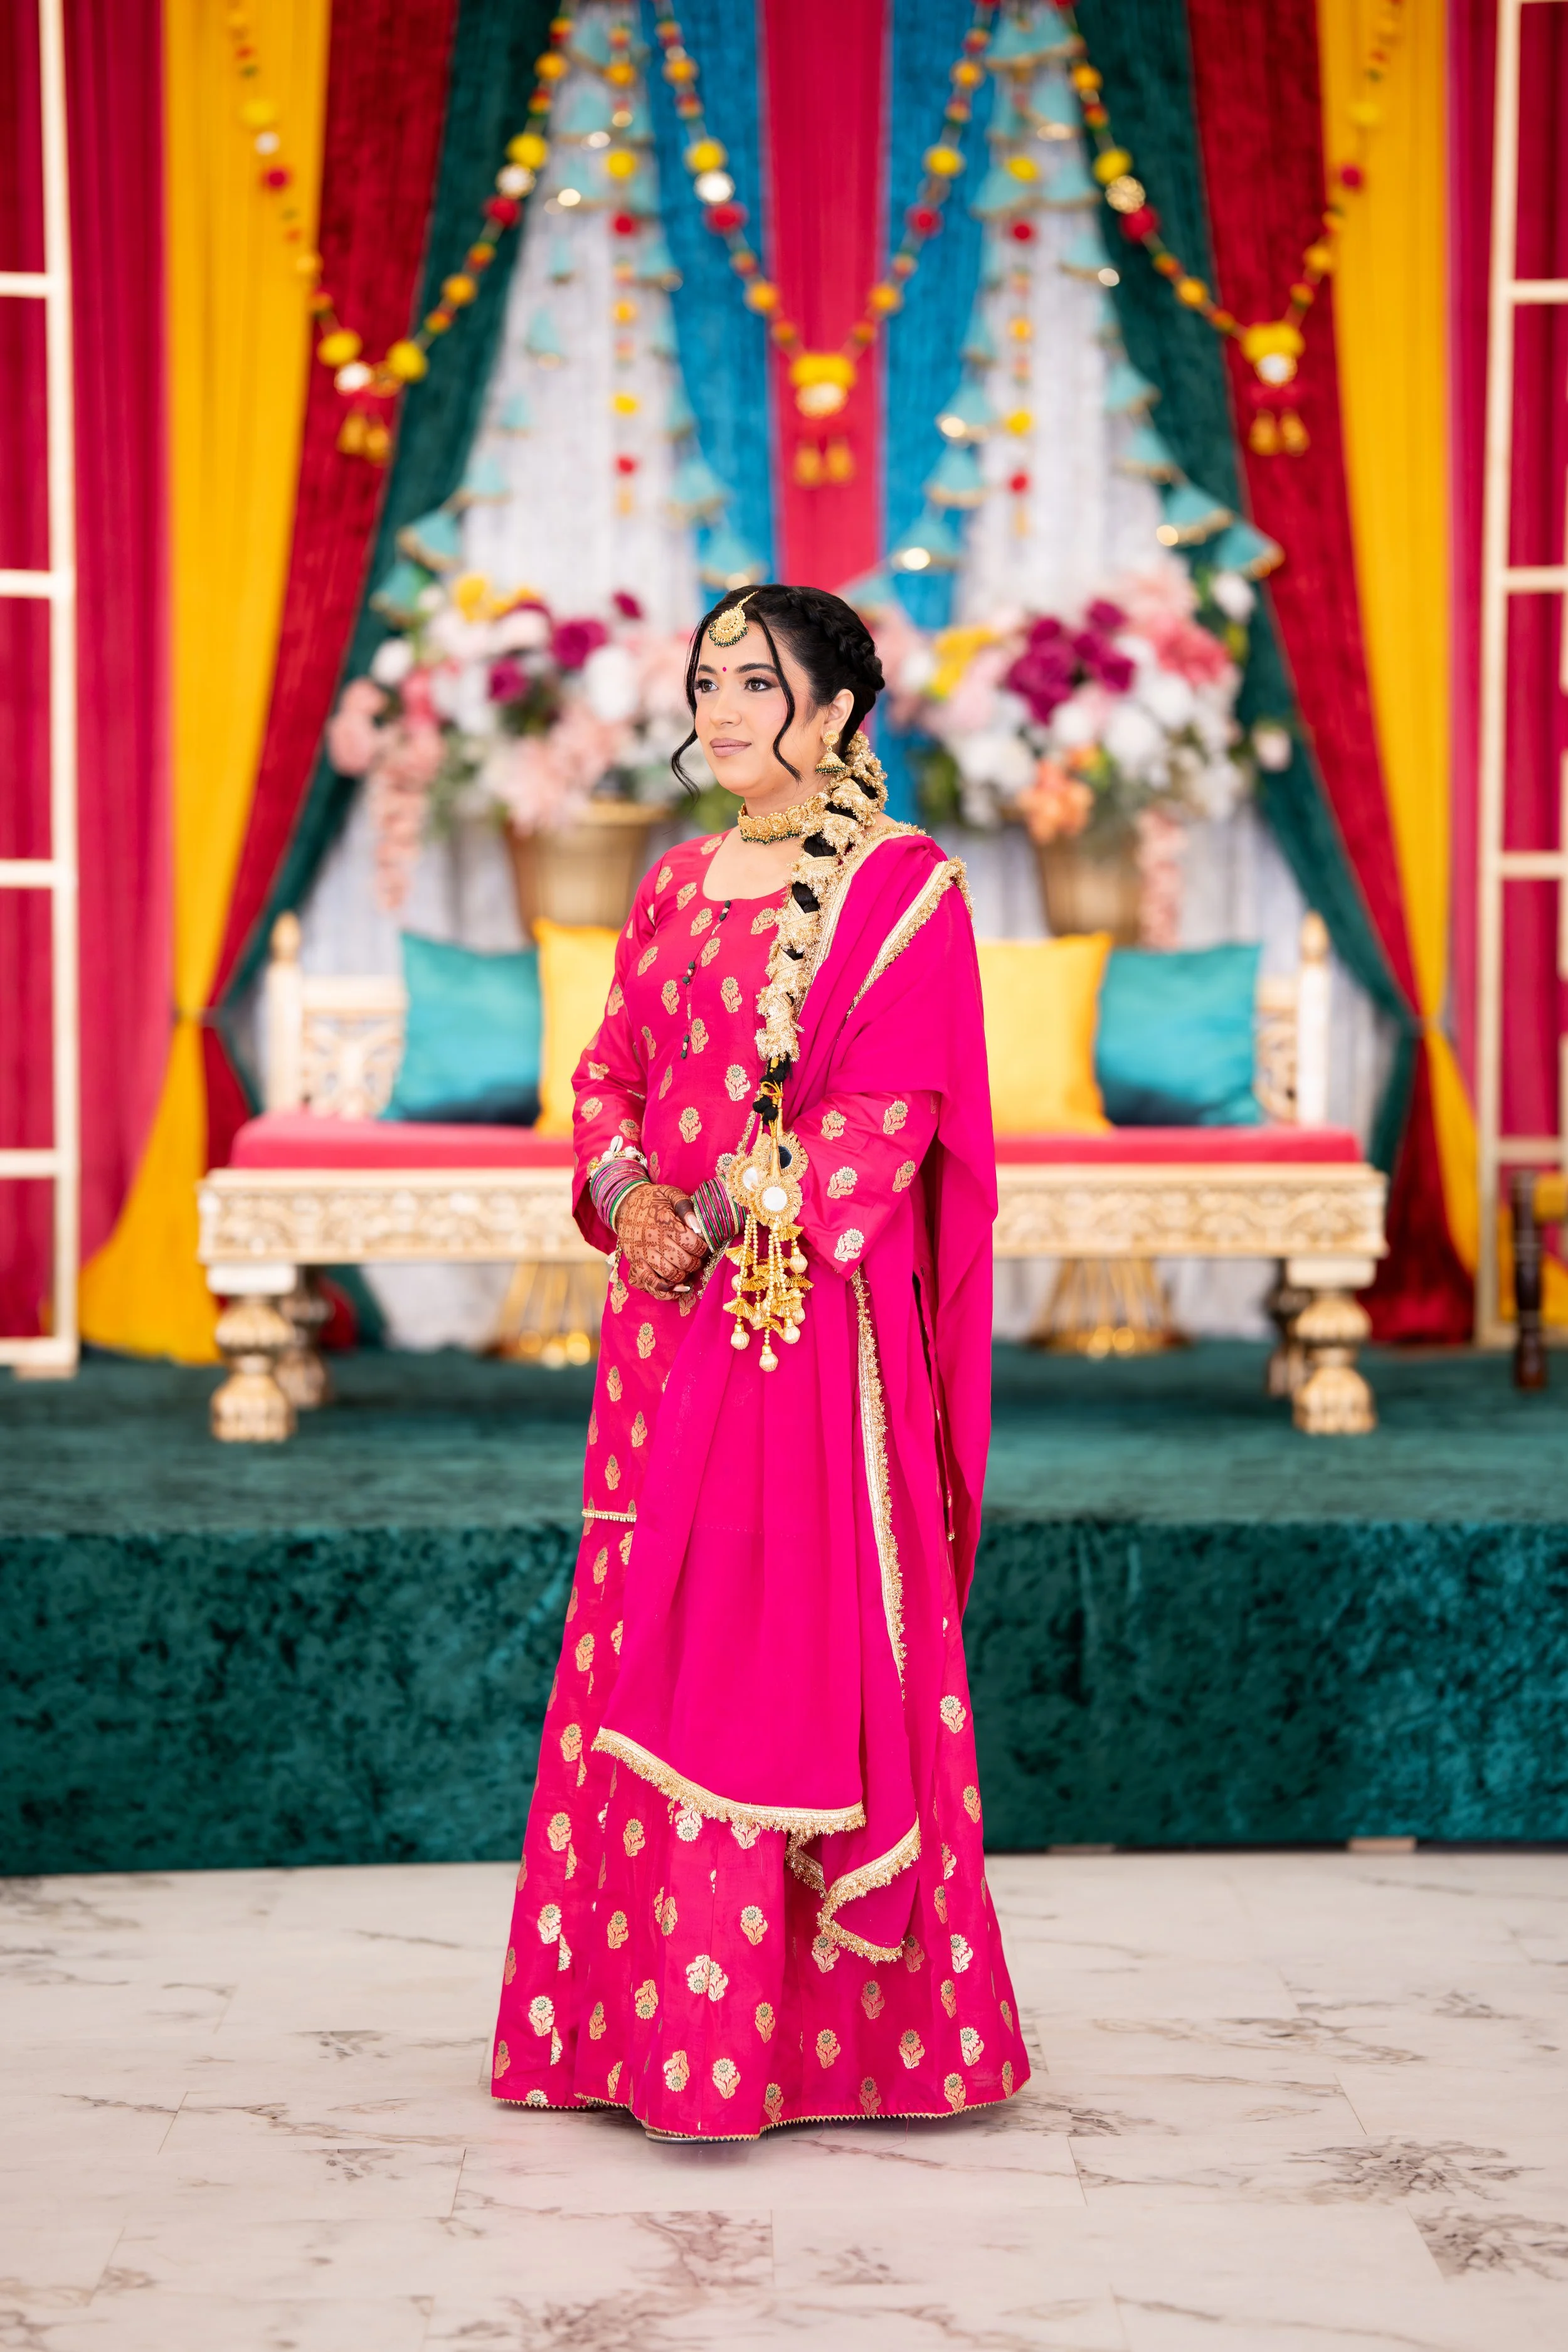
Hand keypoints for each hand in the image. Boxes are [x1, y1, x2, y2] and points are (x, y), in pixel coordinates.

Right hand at [616, 1183, 707, 1298]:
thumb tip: (699, 1228)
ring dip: (684, 1275)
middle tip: (697, 1258)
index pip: (692, 1243)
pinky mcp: (635, 1262)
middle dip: (696, 1263)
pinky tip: (676, 1286)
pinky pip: (650, 1282)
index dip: (704, 1248)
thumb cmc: (653, 1199)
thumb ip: (687, 1208)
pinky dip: (665, 1289)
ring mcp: (643, 1253)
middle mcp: (654, 1239)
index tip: (704, 1247)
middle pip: (683, 1261)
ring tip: (687, 1268)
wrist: (624, 1204)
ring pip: (670, 1274)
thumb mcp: (671, 1194)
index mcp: (665, 1222)